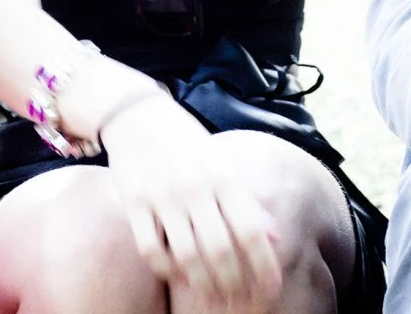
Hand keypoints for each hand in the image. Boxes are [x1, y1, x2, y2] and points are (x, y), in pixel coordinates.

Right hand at [102, 94, 280, 303]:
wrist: (139, 115)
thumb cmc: (188, 142)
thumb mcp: (223, 163)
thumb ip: (247, 200)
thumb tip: (275, 236)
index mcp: (223, 176)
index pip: (249, 228)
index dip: (263, 263)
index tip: (273, 289)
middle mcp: (195, 187)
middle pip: (219, 248)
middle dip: (234, 282)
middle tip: (241, 302)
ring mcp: (163, 197)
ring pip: (186, 254)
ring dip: (203, 283)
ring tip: (215, 299)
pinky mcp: (134, 204)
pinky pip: (150, 248)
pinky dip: (166, 269)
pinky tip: (178, 277)